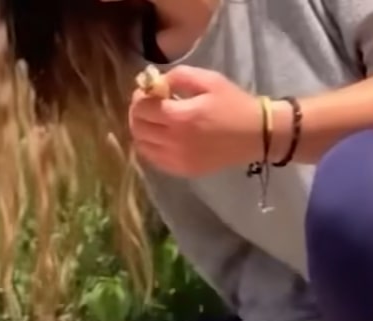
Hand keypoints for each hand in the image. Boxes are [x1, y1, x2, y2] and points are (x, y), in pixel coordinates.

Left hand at [128, 65, 262, 176]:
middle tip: (147, 104)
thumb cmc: (234, 104)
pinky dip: (149, 145)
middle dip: (137, 113)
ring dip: (141, 130)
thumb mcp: (210, 80)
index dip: (140, 97)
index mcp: (180, 117)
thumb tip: (155, 82)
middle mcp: (173, 141)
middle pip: (138, 127)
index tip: (146, 91)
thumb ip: (179, 76)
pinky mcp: (179, 170)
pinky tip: (159, 136)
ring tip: (153, 119)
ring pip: (141, 145)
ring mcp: (174, 159)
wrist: (256, 135)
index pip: (142, 108)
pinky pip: (152, 158)